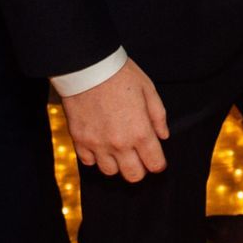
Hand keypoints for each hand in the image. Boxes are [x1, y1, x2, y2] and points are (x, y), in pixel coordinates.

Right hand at [60, 58, 168, 183]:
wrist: (88, 66)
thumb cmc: (120, 74)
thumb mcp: (148, 89)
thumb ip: (158, 116)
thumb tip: (163, 136)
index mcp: (140, 131)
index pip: (154, 164)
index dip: (158, 163)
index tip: (156, 158)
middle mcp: (119, 143)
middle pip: (133, 175)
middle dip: (140, 168)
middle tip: (138, 156)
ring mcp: (97, 143)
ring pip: (110, 171)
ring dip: (117, 164)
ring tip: (118, 149)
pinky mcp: (80, 140)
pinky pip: (88, 161)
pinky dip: (95, 157)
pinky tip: (100, 144)